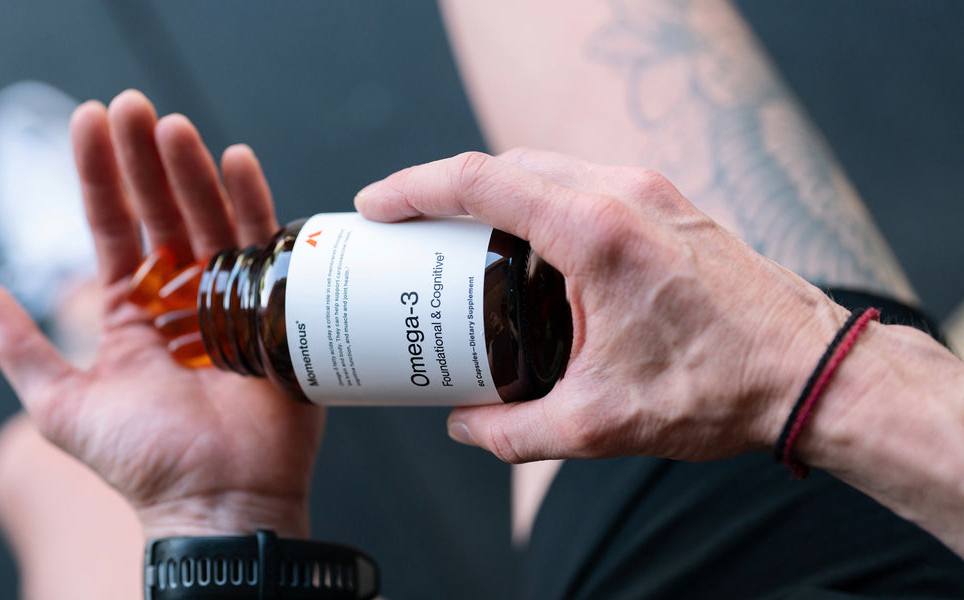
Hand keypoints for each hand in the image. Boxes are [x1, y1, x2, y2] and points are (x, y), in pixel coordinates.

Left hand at [0, 90, 323, 538]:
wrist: (216, 502)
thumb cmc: (143, 464)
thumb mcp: (62, 407)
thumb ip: (19, 347)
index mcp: (132, 313)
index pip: (112, 228)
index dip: (99, 176)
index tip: (88, 121)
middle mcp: (182, 298)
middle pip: (160, 213)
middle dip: (143, 159)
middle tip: (131, 107)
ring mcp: (230, 300)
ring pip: (208, 220)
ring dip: (190, 171)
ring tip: (171, 127)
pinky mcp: (275, 309)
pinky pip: (265, 248)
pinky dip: (254, 204)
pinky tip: (237, 162)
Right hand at [355, 149, 848, 463]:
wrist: (812, 372)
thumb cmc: (718, 388)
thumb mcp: (597, 425)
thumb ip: (512, 431)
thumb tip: (464, 426)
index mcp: (596, 232)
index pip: (480, 182)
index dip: (413, 188)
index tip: (376, 206)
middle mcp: (623, 194)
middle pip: (508, 166)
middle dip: (445, 190)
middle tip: (406, 228)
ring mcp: (652, 192)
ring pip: (549, 170)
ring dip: (496, 195)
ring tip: (460, 242)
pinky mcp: (670, 206)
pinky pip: (586, 185)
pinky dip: (541, 204)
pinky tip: (531, 253)